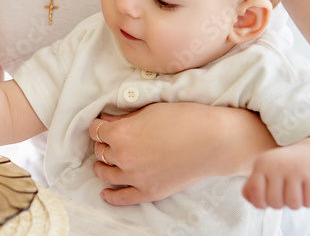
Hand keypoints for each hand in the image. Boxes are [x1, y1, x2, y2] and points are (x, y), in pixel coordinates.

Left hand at [89, 103, 274, 204]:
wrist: (214, 141)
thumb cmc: (184, 119)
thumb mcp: (149, 111)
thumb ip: (124, 118)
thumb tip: (108, 120)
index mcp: (120, 134)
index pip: (96, 131)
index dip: (98, 125)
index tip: (102, 124)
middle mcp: (123, 157)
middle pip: (100, 151)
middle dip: (102, 143)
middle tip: (108, 140)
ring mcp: (135, 177)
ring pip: (106, 173)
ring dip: (102, 166)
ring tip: (104, 162)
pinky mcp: (149, 191)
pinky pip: (122, 198)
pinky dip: (111, 196)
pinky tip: (105, 193)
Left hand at [242, 146, 309, 208]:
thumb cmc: (283, 168)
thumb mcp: (264, 171)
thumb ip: (252, 187)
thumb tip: (253, 202)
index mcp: (261, 164)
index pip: (255, 192)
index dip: (260, 203)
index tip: (266, 201)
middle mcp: (277, 165)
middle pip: (274, 202)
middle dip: (280, 204)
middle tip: (284, 194)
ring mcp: (295, 169)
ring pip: (293, 204)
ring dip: (295, 204)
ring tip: (296, 193)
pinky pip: (309, 202)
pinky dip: (309, 202)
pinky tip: (307, 191)